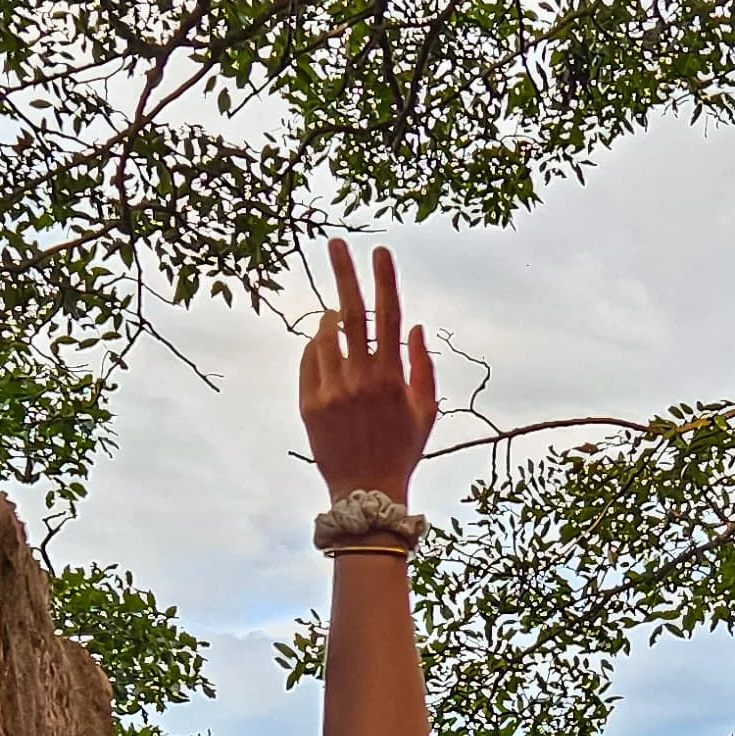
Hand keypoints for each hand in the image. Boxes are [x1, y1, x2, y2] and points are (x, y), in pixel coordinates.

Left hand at [300, 238, 437, 496]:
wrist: (366, 492)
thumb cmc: (402, 450)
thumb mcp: (426, 411)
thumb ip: (422, 366)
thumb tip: (415, 326)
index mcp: (392, 378)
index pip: (388, 315)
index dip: (384, 279)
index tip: (379, 251)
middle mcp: (360, 380)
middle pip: (350, 313)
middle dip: (343, 273)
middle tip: (334, 243)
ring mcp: (331, 391)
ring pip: (324, 336)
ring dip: (330, 321)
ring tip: (337, 320)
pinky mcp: (309, 404)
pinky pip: (309, 361)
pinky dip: (316, 349)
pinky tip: (325, 351)